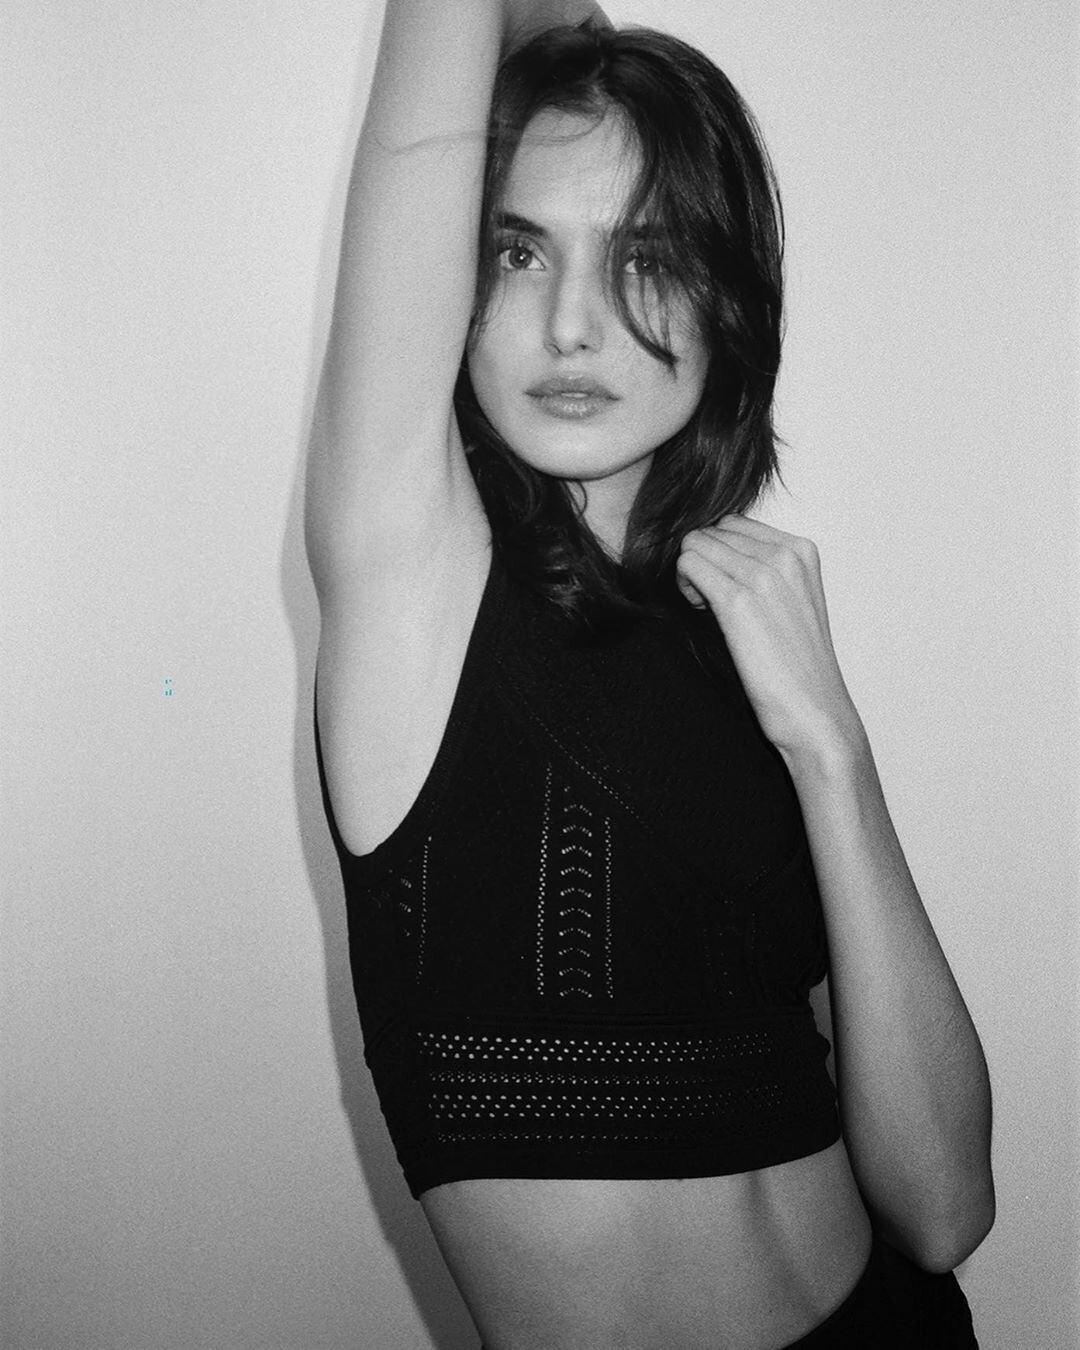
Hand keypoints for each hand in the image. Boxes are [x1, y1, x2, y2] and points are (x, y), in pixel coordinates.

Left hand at [676, 516, 864, 763]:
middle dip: (703, 561)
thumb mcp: (792, 602)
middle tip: (711, 600)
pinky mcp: (738, 600)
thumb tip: (716, 552)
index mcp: (802, 551)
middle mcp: (785, 554)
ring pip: (695, 544)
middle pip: (712, 531)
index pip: (734, 523)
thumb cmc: (799, 667)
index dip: (719, 552)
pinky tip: (703, 612)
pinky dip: (685, 586)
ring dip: (691, 574)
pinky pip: (688, 564)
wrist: (815, 711)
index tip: (725, 585)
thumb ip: (765, 570)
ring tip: (707, 608)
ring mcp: (763, 574)